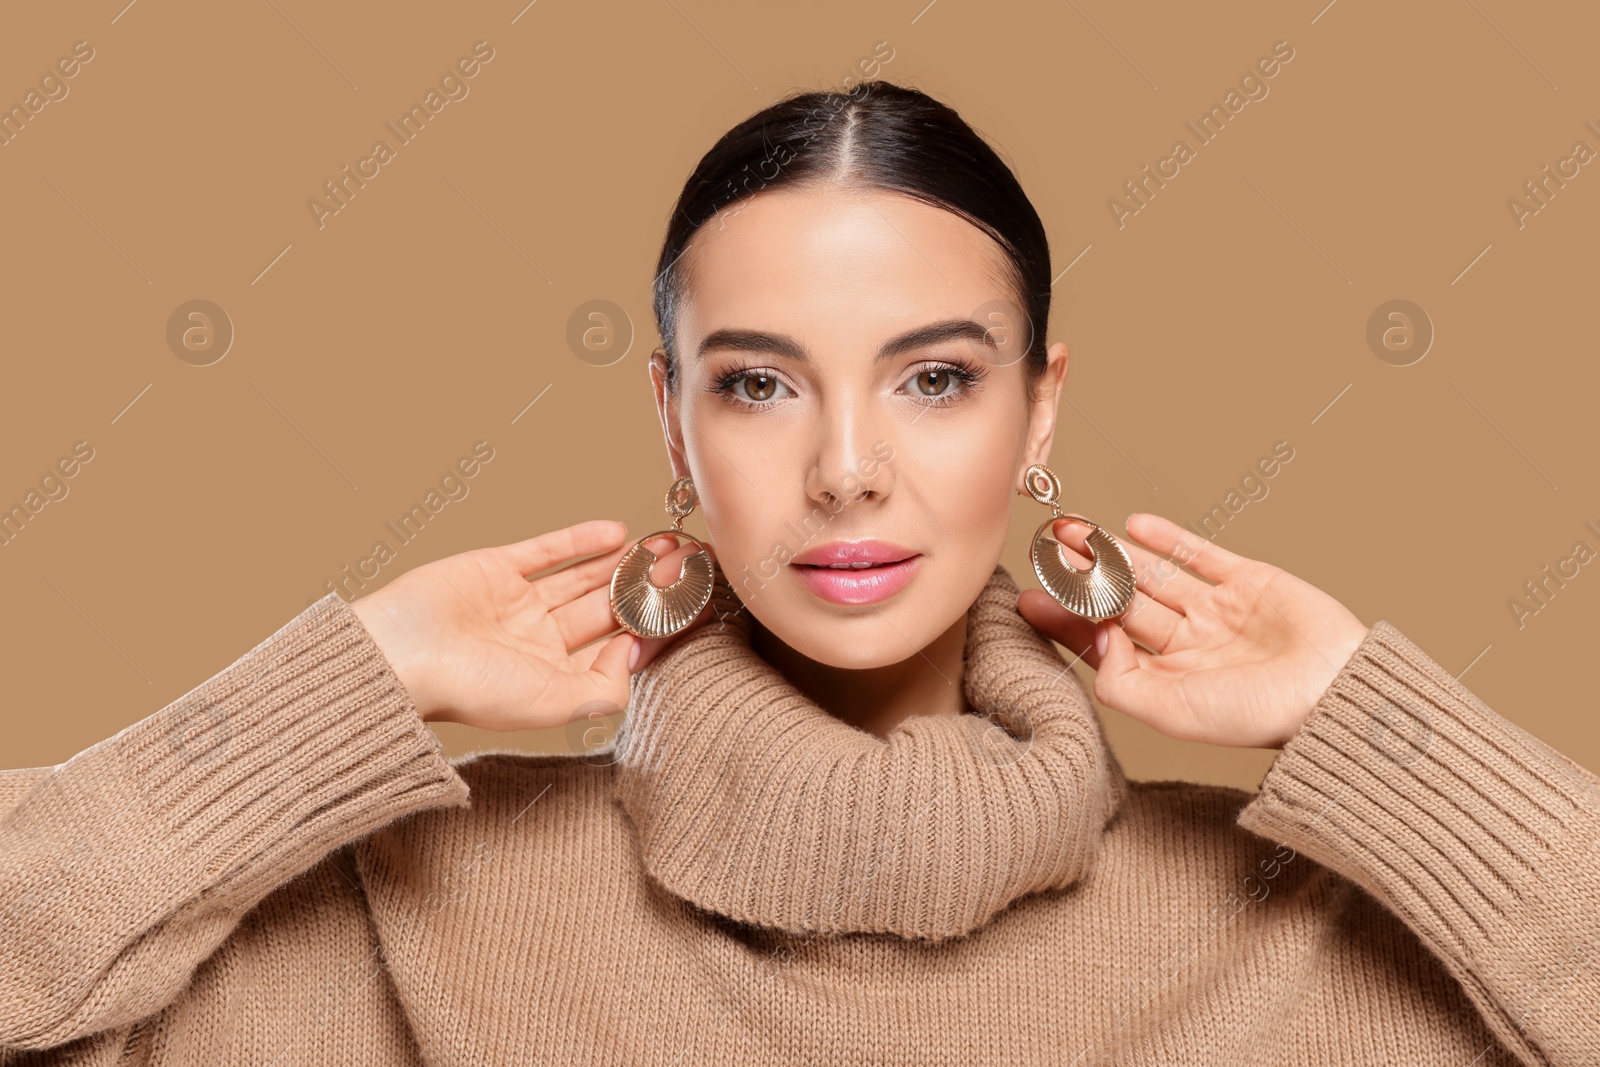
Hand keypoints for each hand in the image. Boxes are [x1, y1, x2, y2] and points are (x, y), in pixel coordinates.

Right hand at [349, 519, 716, 730]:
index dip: (658, 626)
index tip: (697, 605)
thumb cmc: (468, 691)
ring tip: (665, 543)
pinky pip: (546, 552)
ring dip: (623, 562)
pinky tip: (617, 531)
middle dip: (649, 587)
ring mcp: (517, 604)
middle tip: (690, 562)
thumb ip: (604, 688)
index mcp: (554, 678)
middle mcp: (539, 642)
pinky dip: (580, 540)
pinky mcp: (495, 569)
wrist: (399, 655)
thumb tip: (636, 656)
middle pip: (608, 609)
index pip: (620, 648)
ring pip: (583, 578)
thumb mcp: (552, 705)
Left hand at [1017, 513, 1370, 748]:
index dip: (1066, 619)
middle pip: (1123, 602)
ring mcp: (1220, 611)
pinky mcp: (1251, 582)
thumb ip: (1121, 682)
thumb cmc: (1257, 716)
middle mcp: (1191, 644)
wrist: (1334, 692)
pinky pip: (1202, 555)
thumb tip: (1097, 639)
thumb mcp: (1170, 712)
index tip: (1028, 597)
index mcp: (1170, 679)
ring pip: (1155, 574)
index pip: (1104, 642)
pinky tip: (1134, 524)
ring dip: (1114, 551)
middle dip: (1084, 575)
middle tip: (1045, 547)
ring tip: (1073, 528)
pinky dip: (1169, 539)